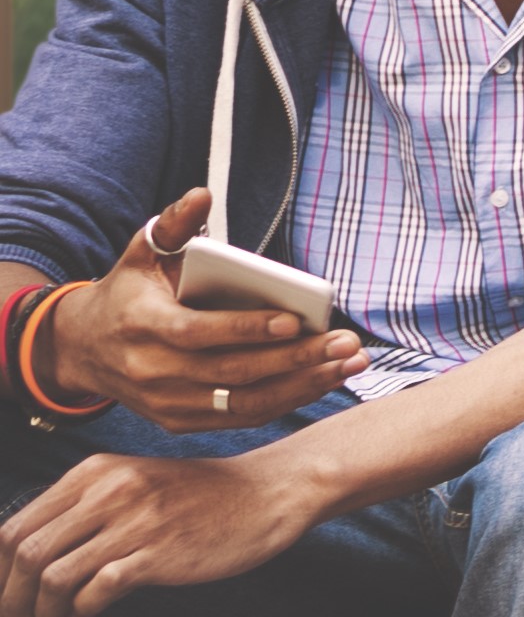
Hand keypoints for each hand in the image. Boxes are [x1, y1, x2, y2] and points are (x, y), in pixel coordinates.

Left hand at [1, 439, 335, 616]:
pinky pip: (96, 591)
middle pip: (25, 553)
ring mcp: (133, 521)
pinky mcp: (157, 552)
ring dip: (41, 614)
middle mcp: (108, 491)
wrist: (267, 493)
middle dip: (9, 598)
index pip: (16, 525)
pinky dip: (81, 613)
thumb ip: (87, 507)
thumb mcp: (135, 482)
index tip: (0, 593)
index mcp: (95, 472)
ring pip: (52, 576)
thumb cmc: (204, 495)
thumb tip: (34, 555)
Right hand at [31, 192, 361, 430]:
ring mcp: (165, 402)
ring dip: (301, 386)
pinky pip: (237, 417)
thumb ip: (173, 224)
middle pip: (231, 372)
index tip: (294, 320)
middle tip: (346, 345)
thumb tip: (201, 195)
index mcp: (143, 325)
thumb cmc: (128, 292)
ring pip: (242, 402)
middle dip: (295, 359)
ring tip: (348, 366)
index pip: (198, 333)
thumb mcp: (141, 254)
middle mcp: (152, 371)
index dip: (246, 329)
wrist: (82, 348)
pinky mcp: (178, 421)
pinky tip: (320, 383)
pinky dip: (282, 403)